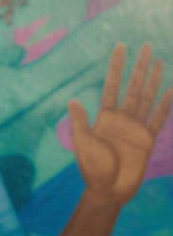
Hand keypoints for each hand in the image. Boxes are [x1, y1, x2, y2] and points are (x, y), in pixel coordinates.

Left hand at [69, 43, 172, 208]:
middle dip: (138, 67)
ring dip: (152, 79)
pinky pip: (159, 118)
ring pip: (147, 97)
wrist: (109, 190)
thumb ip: (80, 123)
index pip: (112, 86)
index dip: (116, 67)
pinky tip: (171, 90)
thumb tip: (72, 100)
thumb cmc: (92, 169)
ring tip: (158, 60)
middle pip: (133, 87)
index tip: (120, 47)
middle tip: (145, 46)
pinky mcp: (148, 139)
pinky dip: (165, 104)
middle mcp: (122, 118)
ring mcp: (136, 127)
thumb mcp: (83, 145)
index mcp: (105, 117)